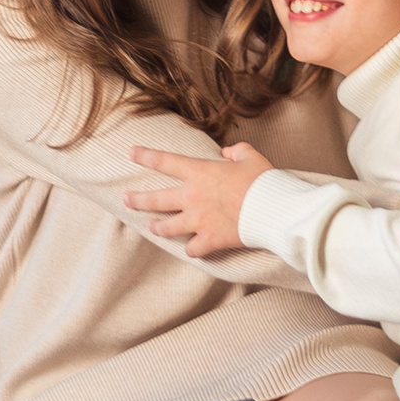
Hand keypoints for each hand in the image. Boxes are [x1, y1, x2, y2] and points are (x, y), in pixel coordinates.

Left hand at [123, 142, 275, 255]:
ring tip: (152, 226)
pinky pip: (192, 250)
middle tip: (126, 199)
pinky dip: (192, 250)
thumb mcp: (250, 156)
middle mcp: (192, 197)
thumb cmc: (262, 180)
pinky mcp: (209, 240)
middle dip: (136, 199)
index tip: (131, 153)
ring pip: (166, 227)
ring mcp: (198, 221)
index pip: (165, 161)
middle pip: (155, 199)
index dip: (145, 156)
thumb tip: (227, 153)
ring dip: (157, 227)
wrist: (273, 209)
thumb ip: (236, 151)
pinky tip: (192, 249)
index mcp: (200, 172)